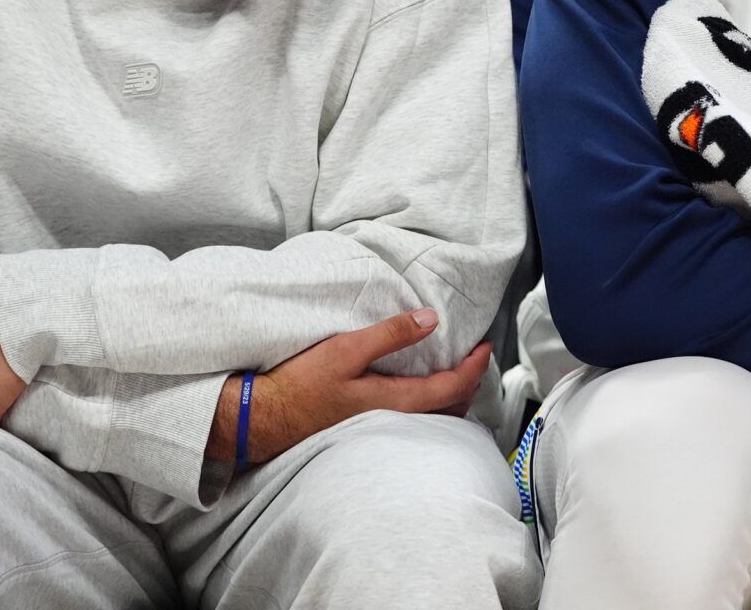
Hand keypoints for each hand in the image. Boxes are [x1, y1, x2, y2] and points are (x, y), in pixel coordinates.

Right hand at [209, 309, 492, 464]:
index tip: (486, 346)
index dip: (475, 366)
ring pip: (434, 418)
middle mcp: (395, 421)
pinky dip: (432, 404)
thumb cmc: (301, 385)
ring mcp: (382, 431)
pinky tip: (423, 392)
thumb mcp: (346, 349)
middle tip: (478, 358)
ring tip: (458, 372)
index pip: (453, 387)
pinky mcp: (369, 430)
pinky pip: (415, 420)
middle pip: (450, 408)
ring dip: (453, 396)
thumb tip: (430, 319)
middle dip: (471, 383)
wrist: (264, 420)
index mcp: (396, 401)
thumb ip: (390, 334)